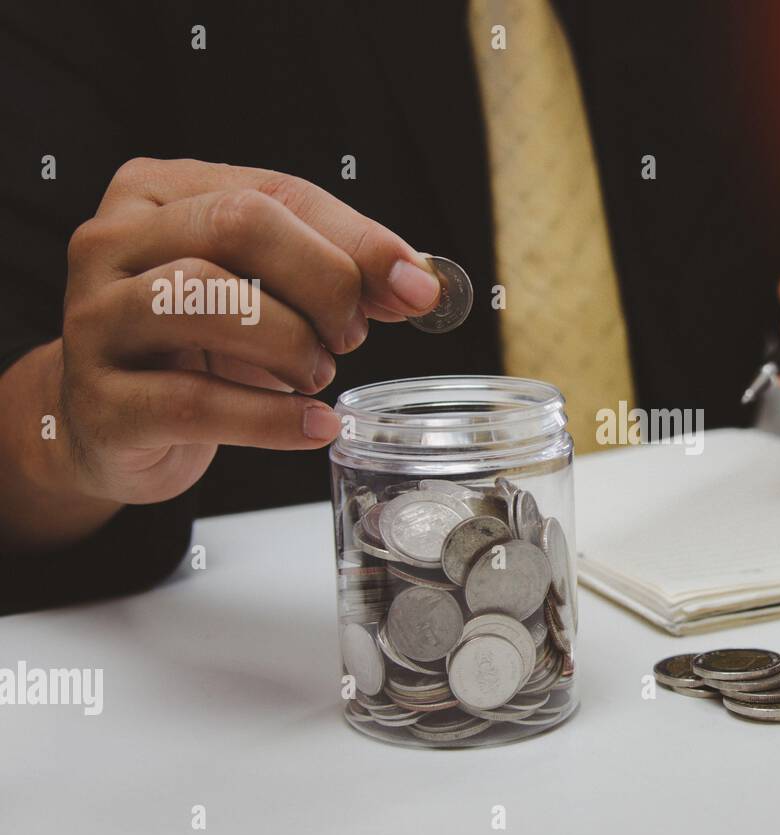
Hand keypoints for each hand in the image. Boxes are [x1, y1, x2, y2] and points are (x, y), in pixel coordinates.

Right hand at [2, 158, 440, 546]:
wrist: (116, 429)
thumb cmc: (198, 348)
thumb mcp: (268, 295)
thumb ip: (339, 276)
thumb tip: (417, 283)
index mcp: (158, 193)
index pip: (276, 193)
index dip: (358, 241)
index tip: (416, 287)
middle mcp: (112, 242)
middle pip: (238, 225)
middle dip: (322, 282)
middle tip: (351, 334)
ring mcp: (95, 321)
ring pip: (208, 299)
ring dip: (293, 343)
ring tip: (319, 375)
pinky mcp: (100, 404)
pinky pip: (194, 401)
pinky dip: (271, 417)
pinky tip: (313, 425)